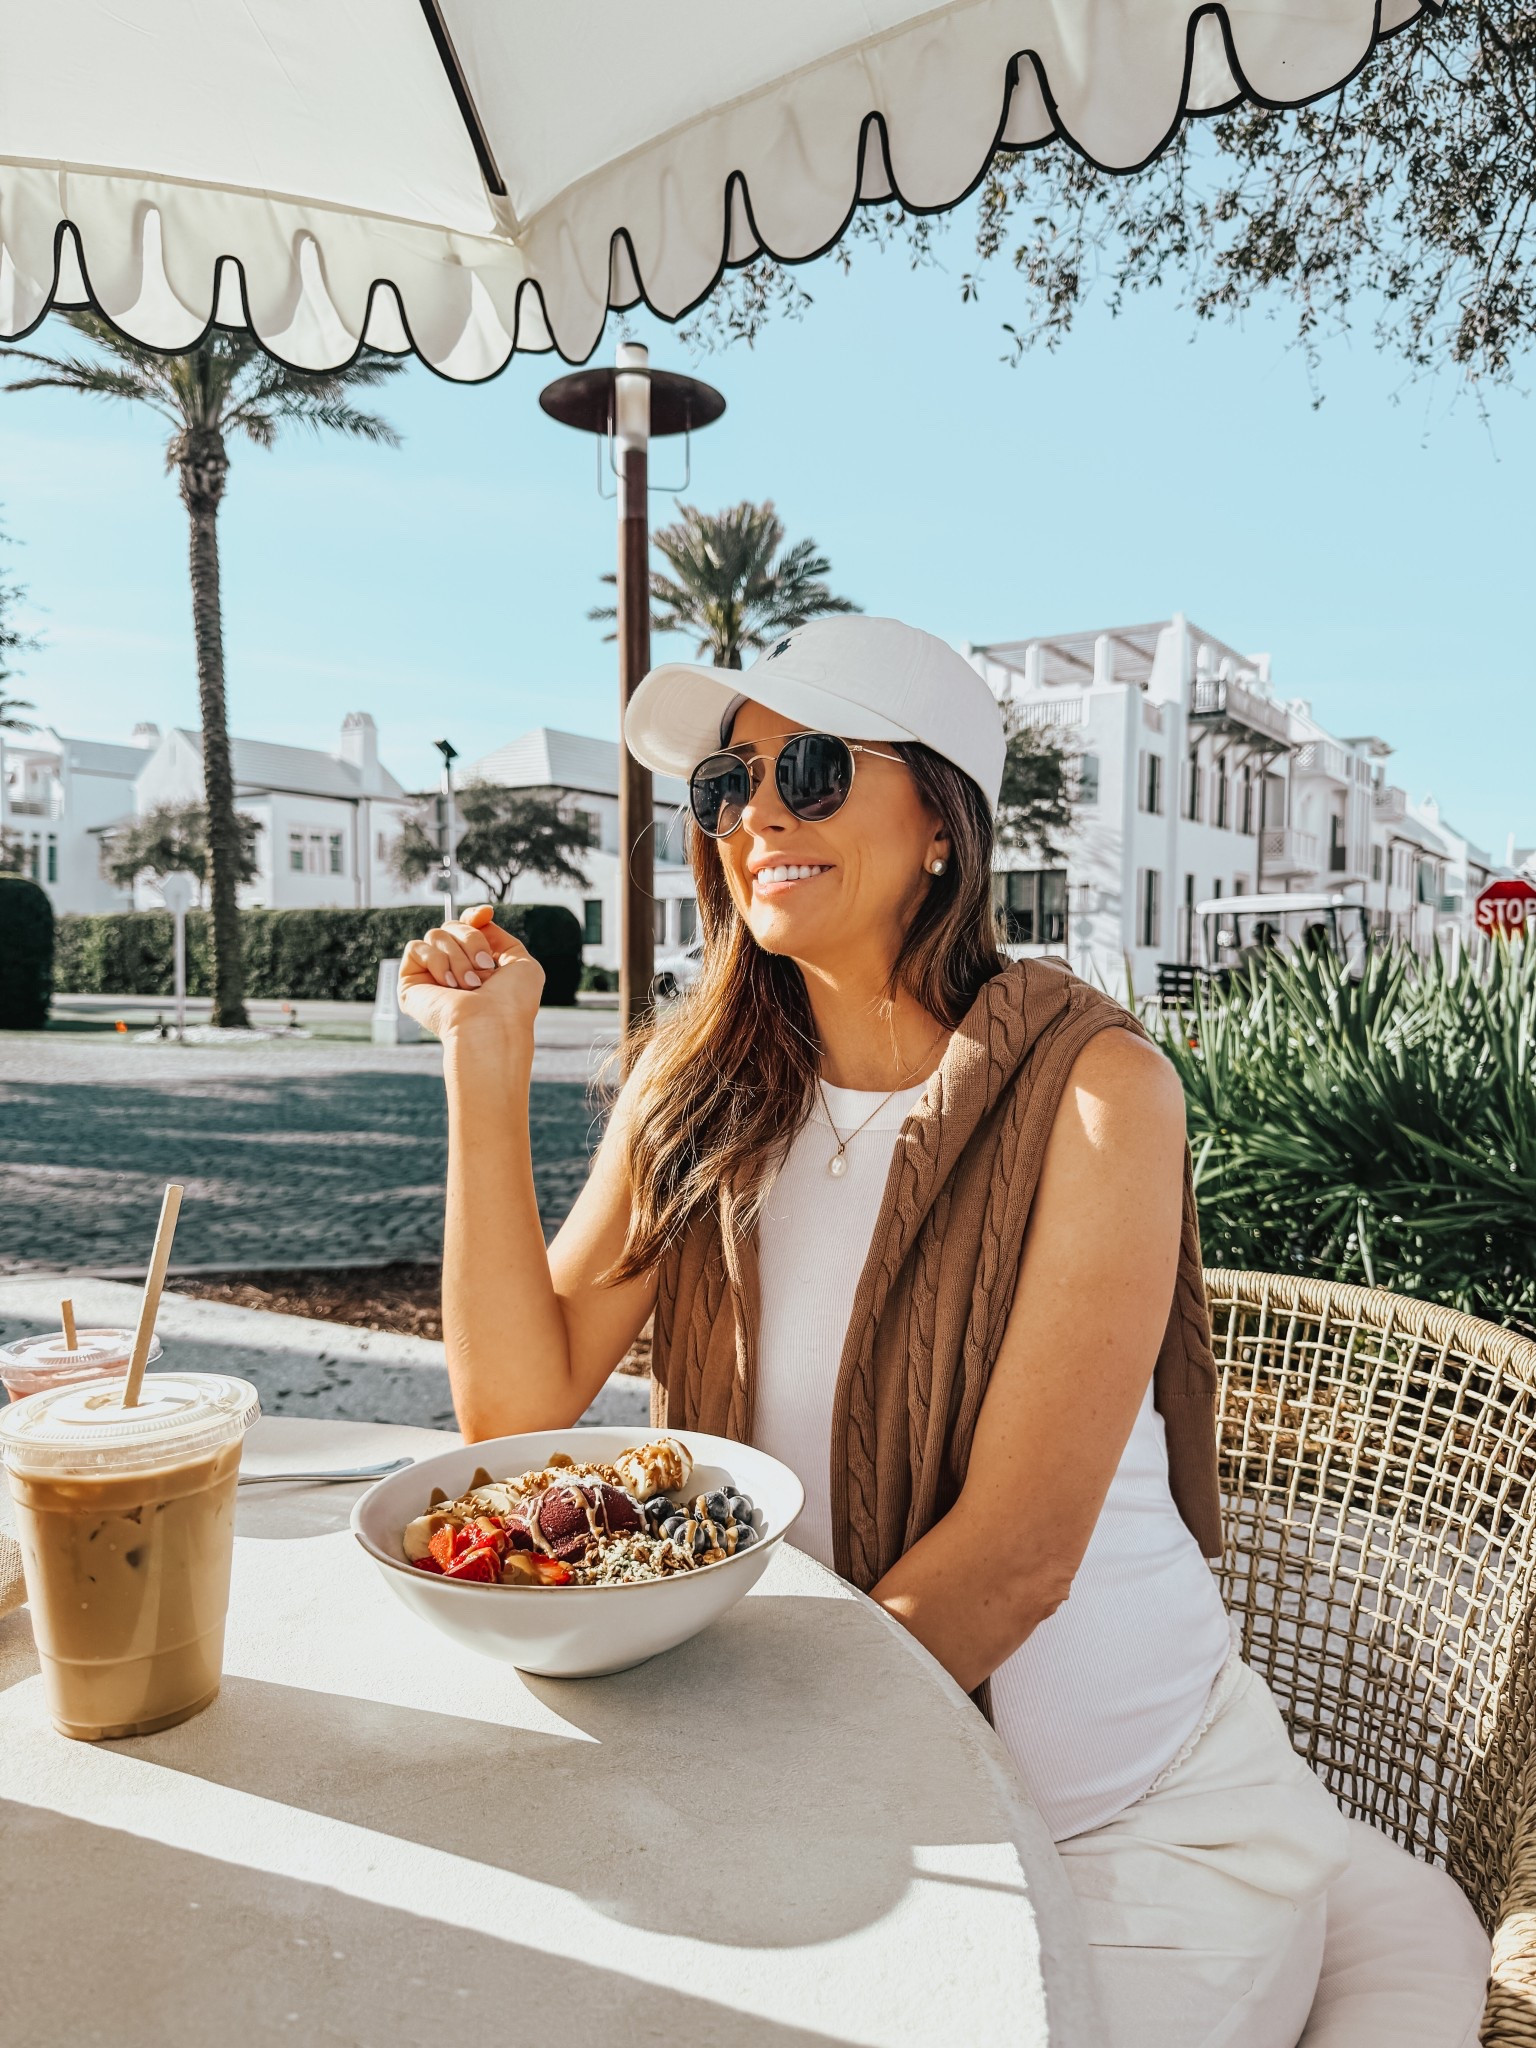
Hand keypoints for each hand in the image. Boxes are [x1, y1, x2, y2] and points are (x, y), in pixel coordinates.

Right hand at [399, 905, 543, 1045]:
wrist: (491, 1026)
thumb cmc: (512, 1003)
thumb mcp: (520, 961)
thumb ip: (500, 938)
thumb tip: (478, 918)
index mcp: (476, 965)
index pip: (465, 927)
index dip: (473, 916)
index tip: (485, 913)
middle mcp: (453, 969)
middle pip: (453, 925)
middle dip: (472, 940)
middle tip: (484, 967)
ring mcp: (431, 976)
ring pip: (436, 935)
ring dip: (458, 957)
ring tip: (469, 985)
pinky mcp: (411, 983)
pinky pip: (416, 948)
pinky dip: (436, 961)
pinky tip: (448, 985)